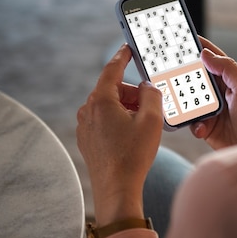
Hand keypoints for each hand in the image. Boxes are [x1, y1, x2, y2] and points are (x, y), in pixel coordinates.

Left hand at [76, 44, 162, 224]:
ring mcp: (84, 126)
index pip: (112, 69)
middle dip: (132, 93)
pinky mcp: (86, 140)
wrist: (116, 189)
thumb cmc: (134, 155)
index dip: (122, 56)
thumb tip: (147, 87)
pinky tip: (132, 135)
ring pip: (108, 106)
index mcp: (101, 100)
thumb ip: (152, 94)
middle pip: (112, 89)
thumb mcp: (152, 120)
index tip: (128, 47)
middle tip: (151, 102)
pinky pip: (103, 121)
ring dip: (126, 108)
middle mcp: (87, 110)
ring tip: (144, 123)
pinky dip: (118, 120)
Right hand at [190, 38, 236, 149]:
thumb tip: (207, 54)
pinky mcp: (207, 127)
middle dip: (184, 75)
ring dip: (186, 104)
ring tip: (183, 105)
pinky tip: (201, 128)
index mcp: (232, 80)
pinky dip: (193, 124)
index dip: (200, 48)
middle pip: (197, 78)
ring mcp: (213, 110)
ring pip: (190, 100)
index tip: (183, 39)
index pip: (213, 58)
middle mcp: (221, 93)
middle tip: (169, 71)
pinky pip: (192, 121)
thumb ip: (228, 69)